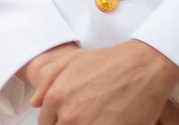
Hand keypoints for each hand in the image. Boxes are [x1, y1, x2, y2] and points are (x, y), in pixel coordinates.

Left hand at [30, 40, 178, 124]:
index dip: (57, 119)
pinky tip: (107, 120)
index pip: (46, 122)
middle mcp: (69, 116)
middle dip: (69, 123)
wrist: (142, 67)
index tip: (71, 115)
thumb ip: (47, 81)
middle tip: (85, 115)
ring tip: (97, 117)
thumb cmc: (109, 62)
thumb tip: (35, 103)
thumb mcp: (71, 61)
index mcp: (56, 98)